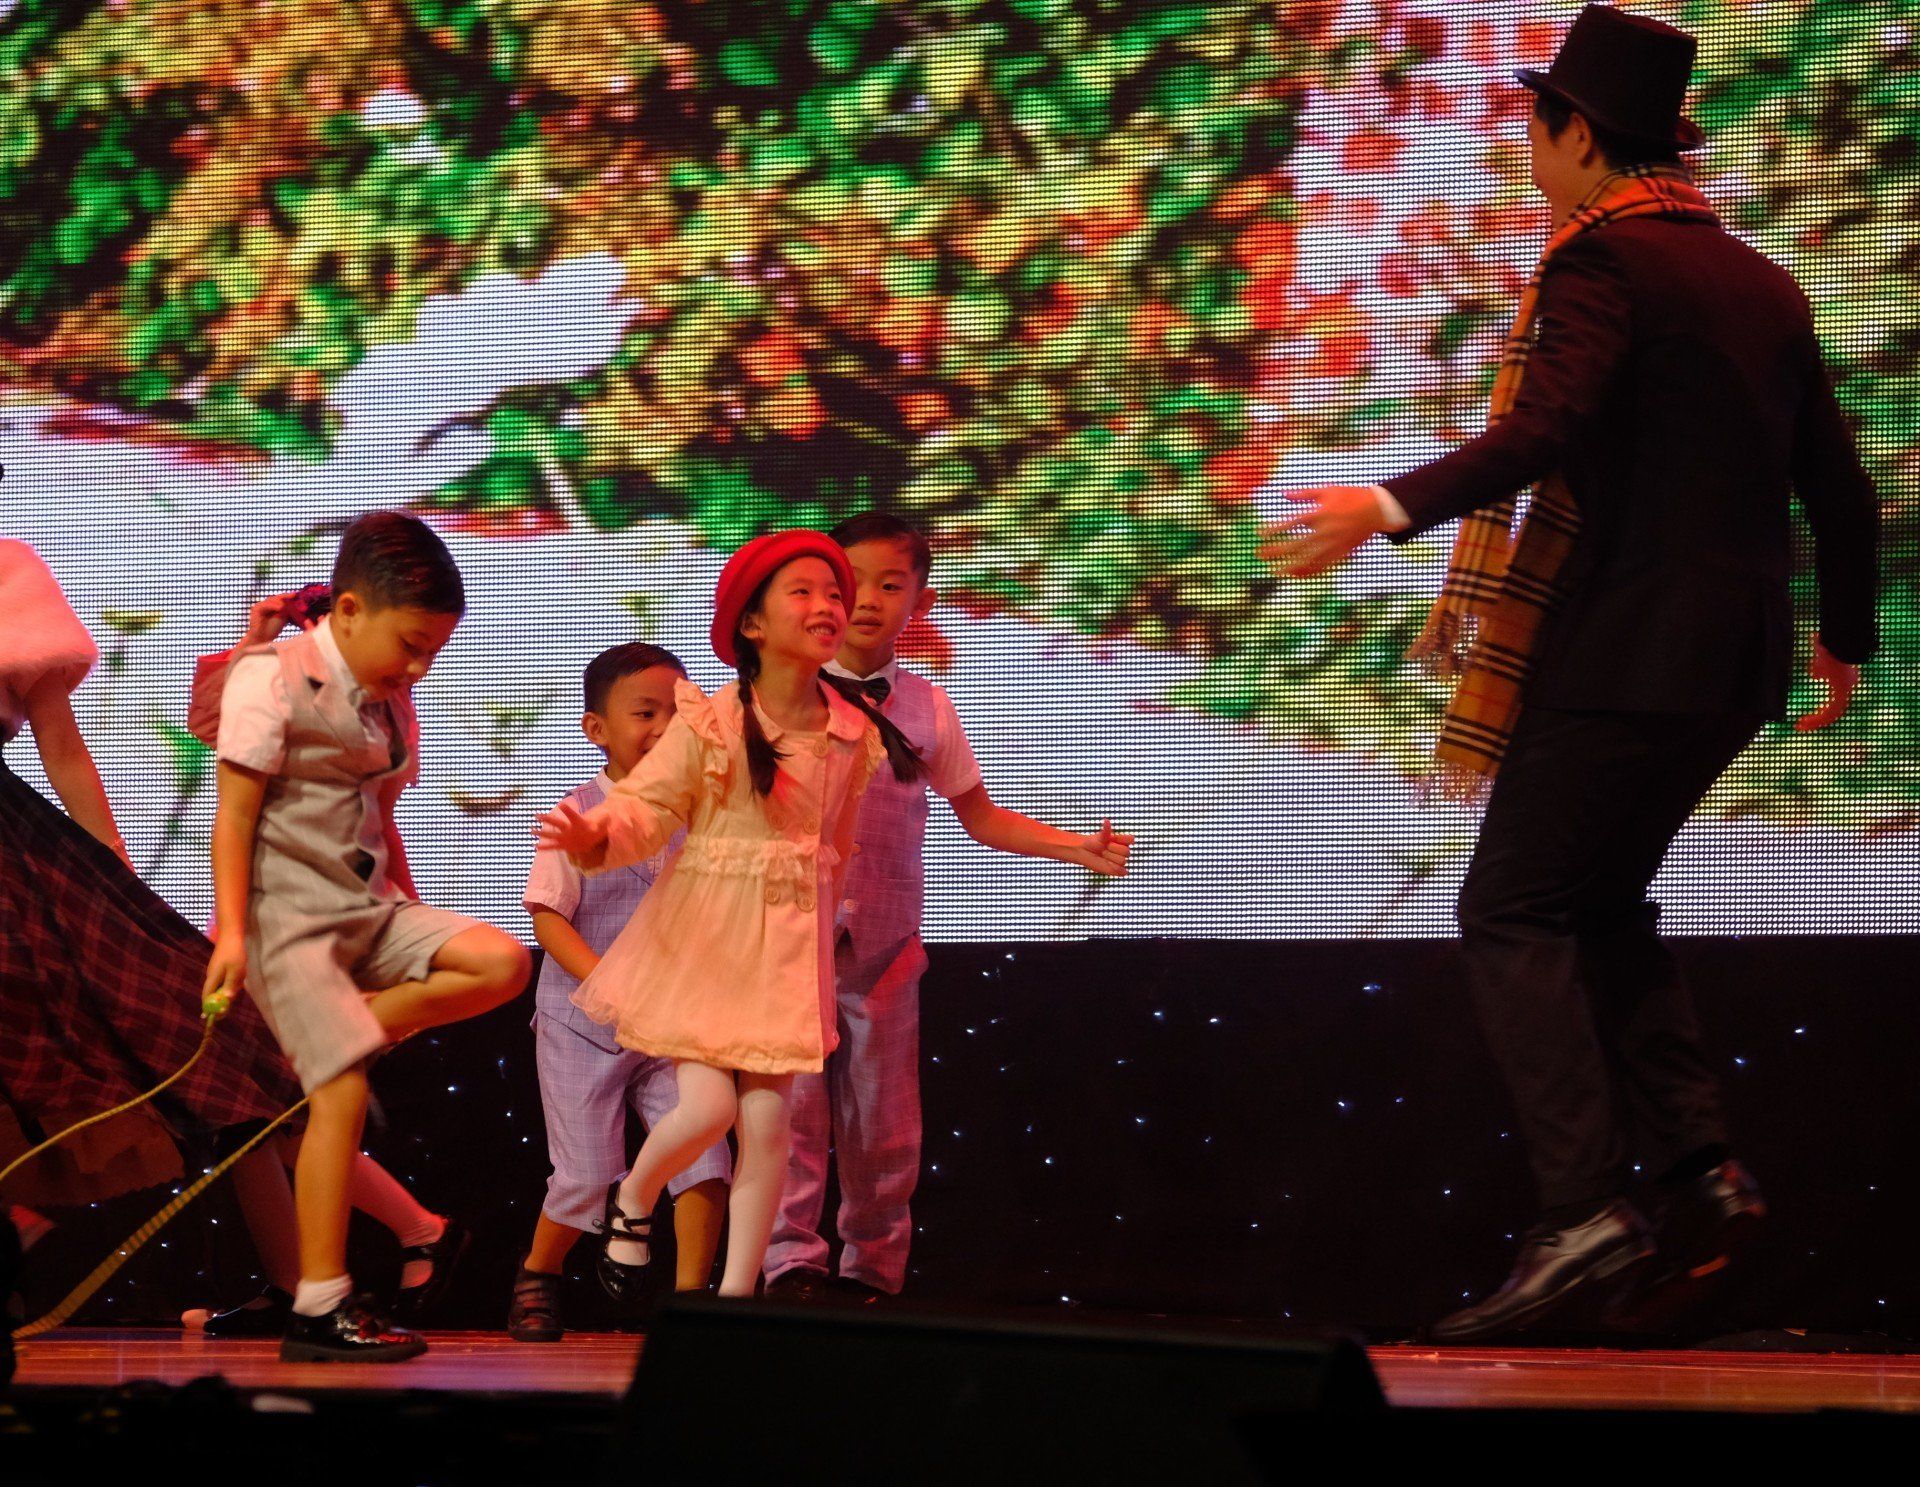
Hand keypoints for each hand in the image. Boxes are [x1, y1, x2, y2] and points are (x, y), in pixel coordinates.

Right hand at [202, 933, 246, 1019]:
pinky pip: (226, 979)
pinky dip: (234, 979)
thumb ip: (231, 985)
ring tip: (240, 973)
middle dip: (225, 996)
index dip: (209, 1008)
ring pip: (223, 986)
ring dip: (232, 985)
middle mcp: (211, 976)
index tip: (215, 1017)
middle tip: (235, 992)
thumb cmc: (234, 953)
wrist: (231, 935)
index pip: (207, 997)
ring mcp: (215, 972)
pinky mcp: (220, 968)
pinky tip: (240, 969)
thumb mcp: (236, 971)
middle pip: (215, 994)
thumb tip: (227, 1000)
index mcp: (212, 978)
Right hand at [241, 592, 315, 647]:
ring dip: (280, 601)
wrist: (262, 638)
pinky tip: (281, 607)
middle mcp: (265, 604)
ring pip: (271, 600)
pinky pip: (266, 605)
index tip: (297, 594)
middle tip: (294, 595)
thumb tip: (296, 603)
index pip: (280, 599)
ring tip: (289, 602)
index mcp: (271, 605)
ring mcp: (260, 605)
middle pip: (276, 598)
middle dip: (285, 596)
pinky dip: (273, 606)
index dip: (288, 596)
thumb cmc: (273, 629)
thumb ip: (287, 610)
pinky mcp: (256, 609)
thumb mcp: (283, 617)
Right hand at [534, 799, 607, 858]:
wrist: (593, 837)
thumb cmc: (597, 828)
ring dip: (541, 833)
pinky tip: (535, 846)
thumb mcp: (603, 823)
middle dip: (547, 819)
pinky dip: (544, 847)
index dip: (567, 810)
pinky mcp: (564, 845)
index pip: (572, 815)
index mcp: (577, 822)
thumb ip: (604, 819)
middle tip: (536, 815)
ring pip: (551, 834)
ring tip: (531, 830)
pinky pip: (553, 846)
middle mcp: (568, 828)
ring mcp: (565, 836)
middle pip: (557, 823)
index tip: (561, 805)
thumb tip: (609, 814)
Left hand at [1067, 819, 1132, 877]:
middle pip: (1126, 851)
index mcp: (1122, 841)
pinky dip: (1116, 868)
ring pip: (1122, 861)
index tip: (1110, 840)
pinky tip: (1107, 864)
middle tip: (1103, 848)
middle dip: (1112, 849)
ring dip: (1110, 858)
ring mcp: (1120, 861)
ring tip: (1102, 856)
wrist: (1084, 852)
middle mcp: (1123, 851)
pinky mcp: (1116, 870)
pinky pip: (1122, 871)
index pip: (1131, 840)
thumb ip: (1106, 830)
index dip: (1120, 840)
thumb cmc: (1093, 842)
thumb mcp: (1100, 836)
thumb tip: (1106, 821)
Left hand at [1257, 486, 1388, 577]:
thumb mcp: (1327, 490)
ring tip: (1275, 571)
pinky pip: (1323, 566)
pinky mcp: (1341, 552)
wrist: (1377, 509)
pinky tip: (1296, 575)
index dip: (1274, 529)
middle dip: (1276, 551)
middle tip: (1260, 555)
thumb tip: (1283, 494)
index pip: (1291, 523)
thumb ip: (1304, 494)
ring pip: (1308, 560)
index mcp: (1320, 513)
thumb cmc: (1351, 496)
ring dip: (1290, 567)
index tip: (1260, 533)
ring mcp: (1334, 544)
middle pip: (1296, 545)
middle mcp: (1325, 531)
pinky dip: (1309, 572)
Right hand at [1794, 632, 1859, 731]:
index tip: (1808, 716)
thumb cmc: (1830, 647)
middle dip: (1817, 720)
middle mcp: (1848, 689)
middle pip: (1833, 711)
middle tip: (1802, 724)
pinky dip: (1817, 719)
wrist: (1838, 643)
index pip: (1834, 703)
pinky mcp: (1842, 693)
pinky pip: (1830, 713)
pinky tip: (1804, 721)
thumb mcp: (1821, 660)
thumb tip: (1815, 677)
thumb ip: (1819, 669)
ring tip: (1800, 726)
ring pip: (1831, 715)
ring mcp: (1846, 691)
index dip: (1821, 712)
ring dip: (1815, 722)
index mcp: (1845, 682)